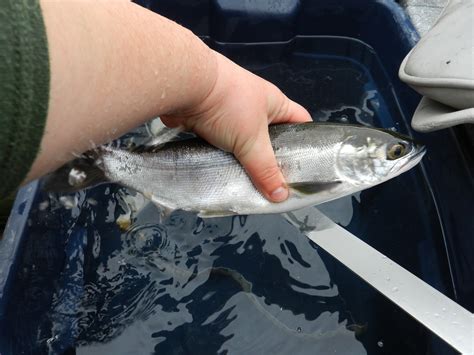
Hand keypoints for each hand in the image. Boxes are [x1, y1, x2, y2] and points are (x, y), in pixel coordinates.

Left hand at [161, 52, 311, 201]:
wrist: (185, 86)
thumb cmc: (228, 105)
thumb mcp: (252, 140)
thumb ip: (266, 169)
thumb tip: (281, 196)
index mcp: (275, 103)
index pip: (301, 122)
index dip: (308, 142)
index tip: (308, 166)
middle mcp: (256, 107)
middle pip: (272, 137)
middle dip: (274, 158)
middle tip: (279, 183)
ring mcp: (232, 113)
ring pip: (246, 143)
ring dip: (247, 160)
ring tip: (253, 184)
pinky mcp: (211, 122)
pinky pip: (224, 145)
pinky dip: (226, 158)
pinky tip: (227, 173)